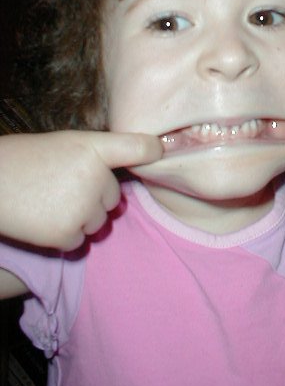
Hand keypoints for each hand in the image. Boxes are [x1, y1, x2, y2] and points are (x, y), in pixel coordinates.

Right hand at [0, 131, 162, 249]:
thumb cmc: (25, 160)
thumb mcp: (65, 144)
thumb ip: (97, 155)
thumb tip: (127, 168)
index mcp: (92, 148)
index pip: (136, 148)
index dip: (151, 151)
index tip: (160, 151)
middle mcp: (94, 176)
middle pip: (114, 197)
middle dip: (95, 197)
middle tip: (62, 187)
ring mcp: (83, 207)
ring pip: (99, 222)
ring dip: (81, 217)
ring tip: (50, 202)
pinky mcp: (68, 233)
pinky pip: (81, 240)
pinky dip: (65, 235)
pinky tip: (44, 219)